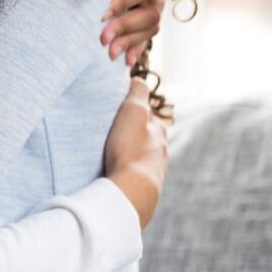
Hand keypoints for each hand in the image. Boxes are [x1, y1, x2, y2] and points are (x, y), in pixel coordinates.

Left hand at [100, 0, 166, 66]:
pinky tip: (127, 61)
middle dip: (123, 28)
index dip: (120, 4)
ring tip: (111, 54)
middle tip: (103, 40)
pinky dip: (136, 51)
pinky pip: (147, 40)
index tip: (103, 17)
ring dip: (128, 43)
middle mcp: (157, 0)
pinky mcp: (153, 27)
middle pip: (146, 16)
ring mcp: (157, 15)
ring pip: (148, 31)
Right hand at [104, 78, 168, 228]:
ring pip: (141, 156)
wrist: (132, 192)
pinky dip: (126, 169)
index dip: (131, 110)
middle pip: (145, 136)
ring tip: (110, 154)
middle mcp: (161, 150)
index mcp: (159, 131)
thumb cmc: (131, 150)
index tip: (115, 111)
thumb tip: (138, 79)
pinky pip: (134, 174)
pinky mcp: (145, 189)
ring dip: (128, 153)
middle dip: (130, 133)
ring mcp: (154, 171)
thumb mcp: (133, 112)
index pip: (146, 114)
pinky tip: (115, 172)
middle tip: (109, 133)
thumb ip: (137, 93)